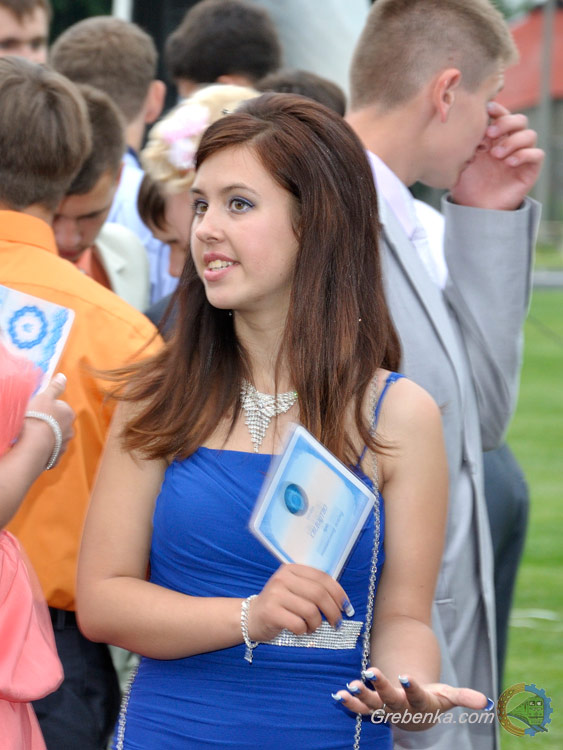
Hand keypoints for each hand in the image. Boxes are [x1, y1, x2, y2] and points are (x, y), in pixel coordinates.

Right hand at [25, 373, 74, 466]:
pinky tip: (34, 447)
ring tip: (32, 435)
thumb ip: (55, 387)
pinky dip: (44, 450)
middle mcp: (70, 430)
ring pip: (55, 438)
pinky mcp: (56, 458)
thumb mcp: (45, 397)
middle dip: (49, 423)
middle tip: (34, 422)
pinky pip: (50, 452)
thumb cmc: (38, 417)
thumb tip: (63, 376)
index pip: (60, 407)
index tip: (38, 410)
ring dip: (46, 437)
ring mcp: (64, 445)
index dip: (48, 408)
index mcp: (69, 414)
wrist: (33, 444)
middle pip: (58, 423)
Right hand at [247, 563, 351, 642]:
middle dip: (333, 611)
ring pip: (310, 610)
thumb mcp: (295, 589)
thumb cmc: (280, 604)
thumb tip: (343, 602)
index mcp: (292, 569)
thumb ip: (314, 588)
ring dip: (317, 624)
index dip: (338, 593)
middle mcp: (283, 578)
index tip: (346, 607)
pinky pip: (298, 623)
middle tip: (336, 623)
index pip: (322, 578)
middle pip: (319, 594)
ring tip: (312, 627)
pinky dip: (304, 630)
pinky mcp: (270, 611)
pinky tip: (300, 630)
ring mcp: (275, 594)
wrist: (251, 616)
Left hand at [331, 667, 493, 730]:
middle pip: (391, 699)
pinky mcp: (372, 709)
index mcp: (420, 705)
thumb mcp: (447, 695)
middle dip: (381, 686)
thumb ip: (464, 697)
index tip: (405, 675)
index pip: (417, 696)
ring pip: (372, 704)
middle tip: (371, 672)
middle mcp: (401, 710)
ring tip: (351, 683)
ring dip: (361, 694)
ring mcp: (384, 710)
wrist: (414, 714)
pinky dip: (350, 702)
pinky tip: (339, 693)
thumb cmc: (432, 699)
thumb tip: (488, 703)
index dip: (412, 687)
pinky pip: (359, 708)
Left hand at [451, 102, 543, 209]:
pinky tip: (509, 162)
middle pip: (520, 120)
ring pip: (530, 135)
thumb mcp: (459, 162)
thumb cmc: (466, 184)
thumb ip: (461, 145)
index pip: (502, 115)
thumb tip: (456, 125)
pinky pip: (537, 154)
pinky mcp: (529, 170)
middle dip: (506, 122)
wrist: (475, 208)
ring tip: (496, 155)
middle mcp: (510, 143)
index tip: (486, 110)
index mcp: (494, 138)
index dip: (497, 109)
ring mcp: (521, 155)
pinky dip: (524, 154)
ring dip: (513, 141)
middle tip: (490, 134)